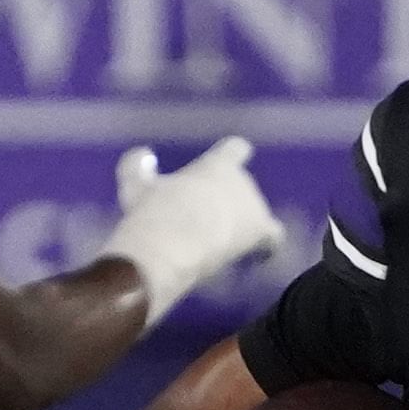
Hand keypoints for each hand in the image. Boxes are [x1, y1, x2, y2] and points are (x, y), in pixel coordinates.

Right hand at [95, 138, 283, 317]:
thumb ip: (136, 166)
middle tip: (200, 223)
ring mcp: (255, 207)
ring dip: (241, 228)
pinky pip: (273, 239)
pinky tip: (255, 259)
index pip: (236, 150)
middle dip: (225, 203)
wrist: (172, 243)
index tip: (232, 162)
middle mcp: (243, 182)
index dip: (234, 157)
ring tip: (215, 245)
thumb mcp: (135, 185)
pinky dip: (265, 248)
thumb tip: (143, 155)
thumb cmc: (151, 212)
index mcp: (217, 165)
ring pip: (256, 215)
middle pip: (243, 189)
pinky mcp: (261, 232)